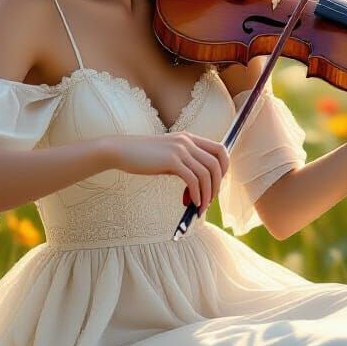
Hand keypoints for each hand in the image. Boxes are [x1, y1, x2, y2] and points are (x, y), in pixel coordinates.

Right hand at [105, 132, 229, 213]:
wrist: (121, 150)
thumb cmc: (143, 156)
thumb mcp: (168, 156)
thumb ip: (184, 164)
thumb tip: (197, 186)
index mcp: (189, 138)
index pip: (219, 149)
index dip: (225, 167)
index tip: (218, 182)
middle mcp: (187, 141)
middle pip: (216, 163)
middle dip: (217, 184)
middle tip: (211, 199)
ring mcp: (180, 150)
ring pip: (206, 174)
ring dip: (207, 194)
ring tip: (201, 207)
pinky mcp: (171, 160)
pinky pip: (193, 179)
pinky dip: (197, 194)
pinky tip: (193, 203)